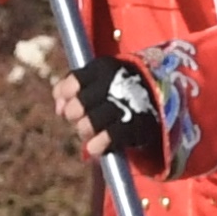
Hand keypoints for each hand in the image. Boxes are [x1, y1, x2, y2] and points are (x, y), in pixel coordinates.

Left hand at [60, 52, 168, 173]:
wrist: (158, 94)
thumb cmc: (116, 87)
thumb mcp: (98, 78)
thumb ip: (72, 87)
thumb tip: (58, 106)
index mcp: (104, 68)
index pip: (75, 81)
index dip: (65, 94)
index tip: (66, 101)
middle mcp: (116, 83)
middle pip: (79, 104)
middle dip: (73, 113)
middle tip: (76, 117)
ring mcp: (127, 104)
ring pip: (90, 123)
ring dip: (84, 130)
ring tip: (87, 131)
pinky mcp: (138, 125)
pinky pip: (111, 137)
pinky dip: (98, 144)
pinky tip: (93, 148)